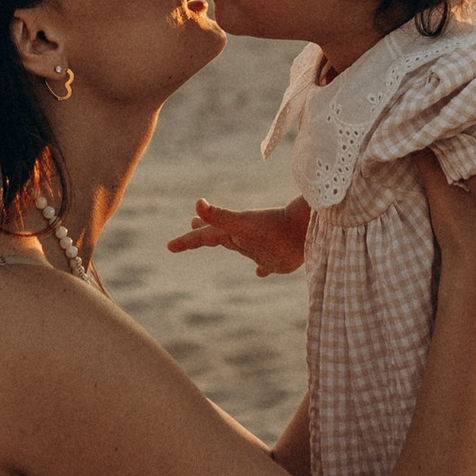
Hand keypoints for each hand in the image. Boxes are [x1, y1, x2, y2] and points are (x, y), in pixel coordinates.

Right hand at [167, 197, 309, 276]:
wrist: (305, 231)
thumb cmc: (273, 228)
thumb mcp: (242, 223)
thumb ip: (220, 216)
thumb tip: (197, 202)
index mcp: (233, 231)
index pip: (205, 235)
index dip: (187, 241)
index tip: (170, 246)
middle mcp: (244, 238)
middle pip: (219, 235)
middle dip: (204, 232)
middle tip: (191, 226)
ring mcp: (259, 248)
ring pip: (239, 247)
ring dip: (228, 245)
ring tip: (220, 242)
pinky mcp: (275, 260)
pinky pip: (264, 265)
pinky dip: (261, 269)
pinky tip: (260, 273)